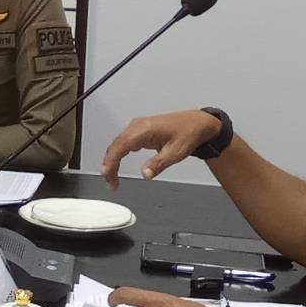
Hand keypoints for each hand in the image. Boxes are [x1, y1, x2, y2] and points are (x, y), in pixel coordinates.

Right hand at [100, 109, 224, 188]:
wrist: (197, 123)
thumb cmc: (188, 133)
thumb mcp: (176, 152)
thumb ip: (158, 164)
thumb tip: (144, 174)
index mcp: (145, 129)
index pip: (120, 145)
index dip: (111, 161)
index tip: (107, 175)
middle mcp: (138, 125)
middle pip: (115, 145)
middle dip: (109, 165)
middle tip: (110, 183)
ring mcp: (138, 127)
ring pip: (118, 144)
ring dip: (113, 160)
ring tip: (112, 178)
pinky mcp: (140, 131)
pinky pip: (123, 143)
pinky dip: (118, 155)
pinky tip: (117, 165)